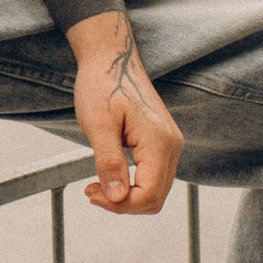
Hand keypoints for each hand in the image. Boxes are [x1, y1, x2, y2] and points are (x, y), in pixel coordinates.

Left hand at [68, 13, 181, 213]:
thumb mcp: (98, 125)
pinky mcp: (163, 143)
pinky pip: (153, 177)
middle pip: (156, 197)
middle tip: (91, 192)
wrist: (112, 58)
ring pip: (156, 190)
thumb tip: (117, 198)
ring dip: (127, 197)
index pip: (149, 194)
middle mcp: (172, 145)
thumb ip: (109, 163)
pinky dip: (133, 185)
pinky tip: (111, 177)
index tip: (90, 193)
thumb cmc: (102, 85)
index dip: (120, 205)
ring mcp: (170, 144)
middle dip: (123, 203)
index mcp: (159, 141)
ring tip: (97, 185)